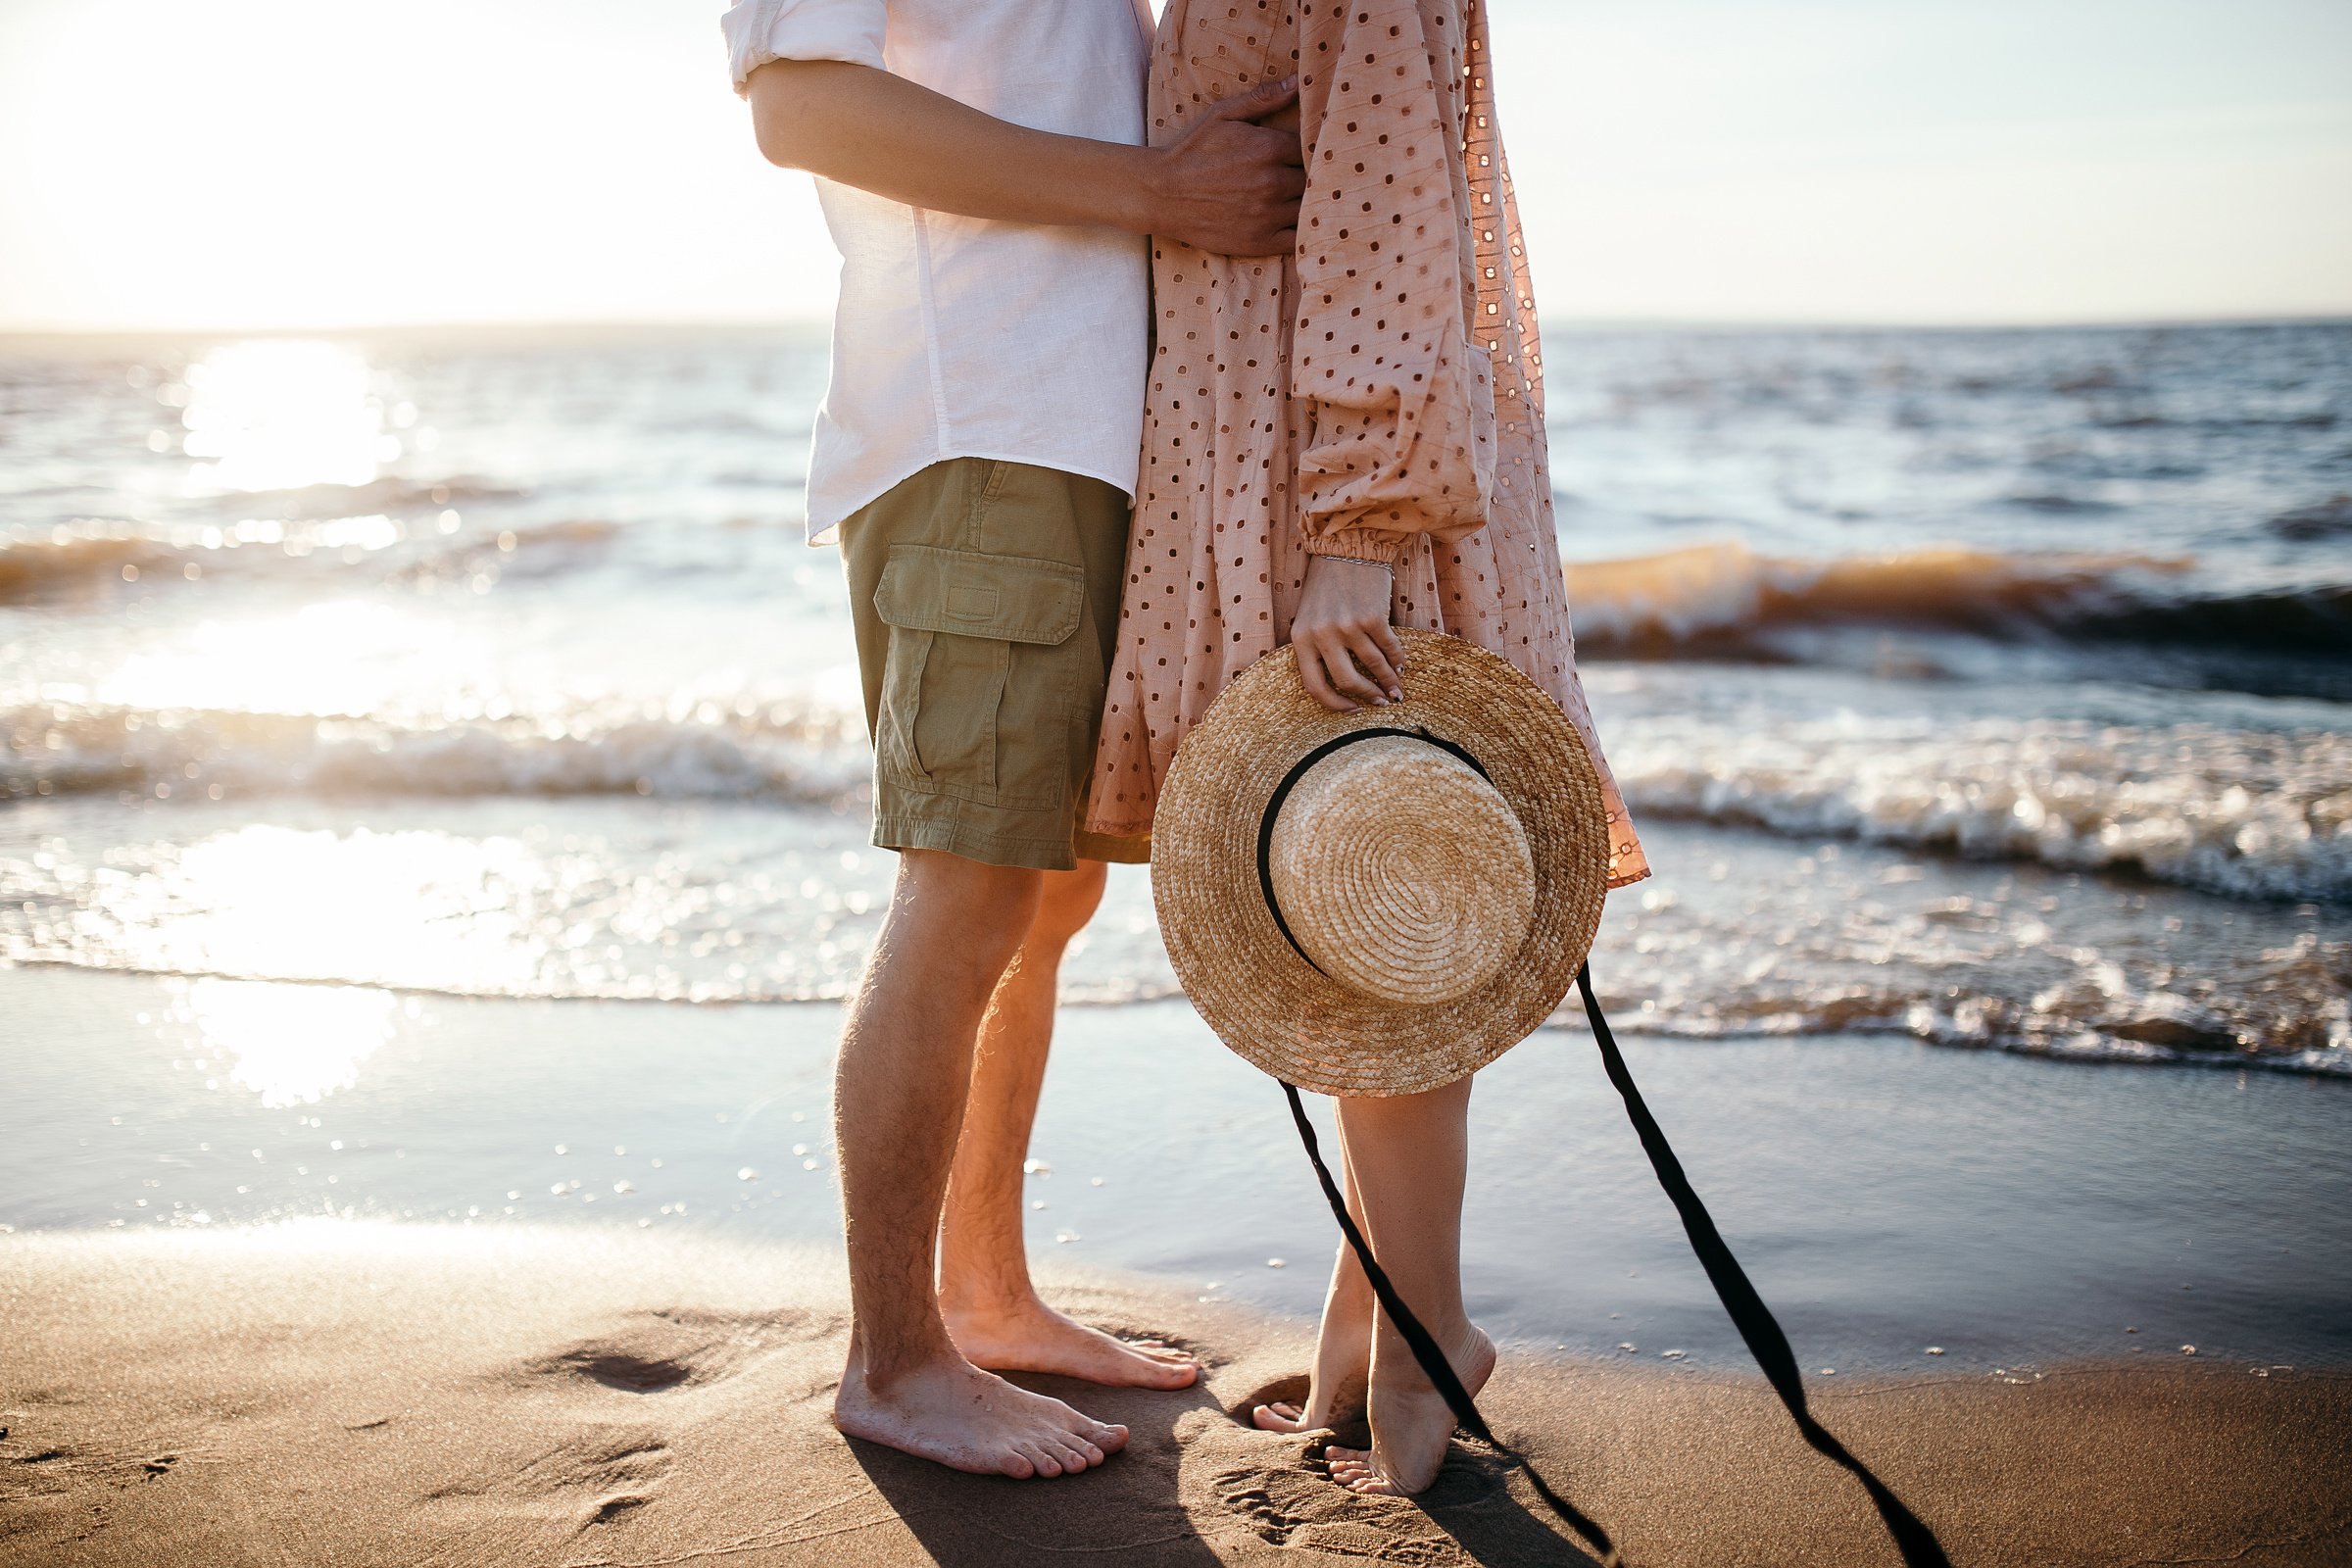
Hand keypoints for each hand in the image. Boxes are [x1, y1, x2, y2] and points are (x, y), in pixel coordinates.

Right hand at [1144, 76, 1304, 255]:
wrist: (1160, 194)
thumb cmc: (1191, 151)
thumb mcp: (1223, 114)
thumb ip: (1263, 98)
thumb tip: (1297, 82)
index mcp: (1269, 148)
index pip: (1313, 146)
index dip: (1313, 147)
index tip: (1307, 149)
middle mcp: (1273, 182)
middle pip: (1314, 177)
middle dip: (1311, 174)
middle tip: (1303, 172)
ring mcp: (1268, 215)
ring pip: (1308, 206)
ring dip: (1308, 201)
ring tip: (1300, 195)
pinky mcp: (1260, 241)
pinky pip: (1298, 239)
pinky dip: (1304, 230)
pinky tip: (1298, 222)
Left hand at [1290, 555, 1404, 712]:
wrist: (1346, 547)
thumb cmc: (1327, 586)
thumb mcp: (1309, 618)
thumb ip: (1317, 648)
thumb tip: (1343, 686)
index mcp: (1301, 638)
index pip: (1314, 686)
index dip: (1334, 704)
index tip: (1351, 709)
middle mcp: (1322, 634)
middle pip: (1346, 681)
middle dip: (1366, 696)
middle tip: (1379, 703)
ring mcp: (1348, 626)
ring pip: (1373, 666)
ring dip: (1388, 682)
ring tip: (1396, 691)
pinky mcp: (1372, 616)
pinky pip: (1389, 647)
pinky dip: (1398, 661)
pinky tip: (1402, 668)